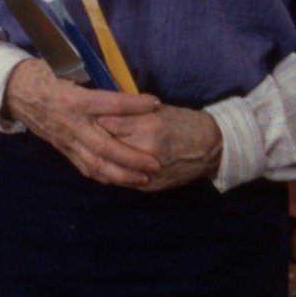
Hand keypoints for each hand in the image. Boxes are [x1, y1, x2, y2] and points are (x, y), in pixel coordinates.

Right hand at [4, 58, 162, 186]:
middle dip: (131, 158)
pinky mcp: (64, 149)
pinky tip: (121, 181)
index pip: (111, 104)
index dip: (135, 105)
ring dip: (121, 175)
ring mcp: (67, 140)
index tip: (156, 104)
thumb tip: (124, 81)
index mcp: (75, 100)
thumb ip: (95, 78)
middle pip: (105, 146)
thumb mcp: (70, 69)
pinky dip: (104, 176)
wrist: (17, 91)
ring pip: (95, 164)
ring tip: (144, 180)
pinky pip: (85, 167)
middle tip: (155, 164)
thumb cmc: (46, 74)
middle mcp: (72, 124)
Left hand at [98, 105, 221, 191]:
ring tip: (93, 150)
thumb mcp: (157, 111)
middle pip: (106, 146)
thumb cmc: (183, 122)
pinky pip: (122, 181)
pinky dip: (113, 173)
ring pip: (111, 167)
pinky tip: (106, 165)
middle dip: (94, 139)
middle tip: (86, 133)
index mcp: (147, 127)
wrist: (209, 147)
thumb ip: (131, 113)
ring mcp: (147, 171)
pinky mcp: (149, 185)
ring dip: (101, 159)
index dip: (96, 120)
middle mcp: (145, 150)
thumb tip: (104, 111)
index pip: (108, 123)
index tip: (88, 116)